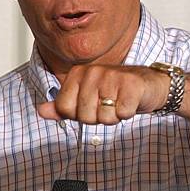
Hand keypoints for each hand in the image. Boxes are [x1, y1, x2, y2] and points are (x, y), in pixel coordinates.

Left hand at [37, 65, 170, 123]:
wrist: (149, 85)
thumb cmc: (116, 92)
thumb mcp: (86, 99)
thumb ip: (63, 106)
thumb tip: (41, 111)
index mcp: (78, 74)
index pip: (65, 109)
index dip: (79, 115)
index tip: (92, 105)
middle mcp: (93, 72)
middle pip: (84, 116)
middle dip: (98, 117)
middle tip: (110, 104)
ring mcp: (112, 76)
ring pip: (104, 117)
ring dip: (114, 116)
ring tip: (120, 102)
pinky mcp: (131, 85)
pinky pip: (122, 114)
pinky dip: (128, 113)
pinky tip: (131, 101)